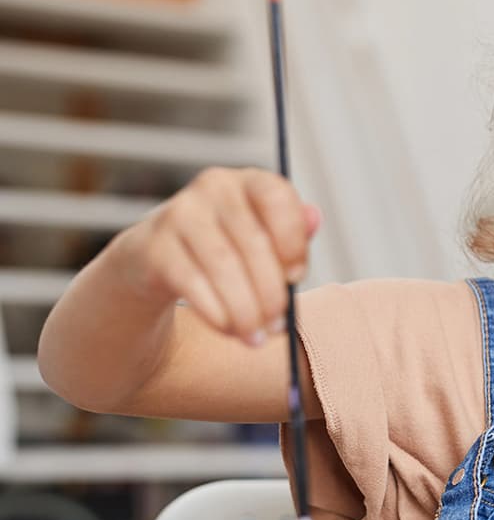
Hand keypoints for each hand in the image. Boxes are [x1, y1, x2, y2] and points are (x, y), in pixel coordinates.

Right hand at [113, 167, 320, 345]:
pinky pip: (192, 282)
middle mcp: (213, 188)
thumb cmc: (226, 251)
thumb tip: (315, 218)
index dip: (292, 240)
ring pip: (224, 266)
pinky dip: (215, 311)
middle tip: (278, 325)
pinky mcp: (153, 246)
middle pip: (253, 242)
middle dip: (271, 292)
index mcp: (249, 182)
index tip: (296, 277)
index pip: (277, 197)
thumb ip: (294, 234)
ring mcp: (179, 213)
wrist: (155, 262)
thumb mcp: (264, 240)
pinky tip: (228, 329)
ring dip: (245, 310)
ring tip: (255, 337)